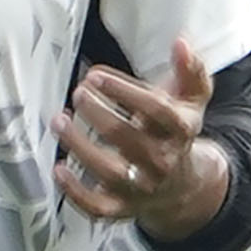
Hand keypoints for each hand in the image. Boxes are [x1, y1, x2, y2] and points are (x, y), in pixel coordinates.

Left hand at [54, 38, 225, 234]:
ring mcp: (143, 187)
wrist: (184, 184)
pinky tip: (58, 168)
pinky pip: (99, 207)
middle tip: (77, 94)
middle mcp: (164, 161)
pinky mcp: (123, 207)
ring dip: (81, 146)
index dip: (124, 91)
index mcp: (182, 131)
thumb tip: (180, 43)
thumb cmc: (176, 132)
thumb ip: (190, 69)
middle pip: (129, 140)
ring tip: (59, 121)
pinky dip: (76, 193)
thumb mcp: (192, 100)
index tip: (95, 76)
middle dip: (99, 114)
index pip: (157, 111)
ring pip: (111, 172)